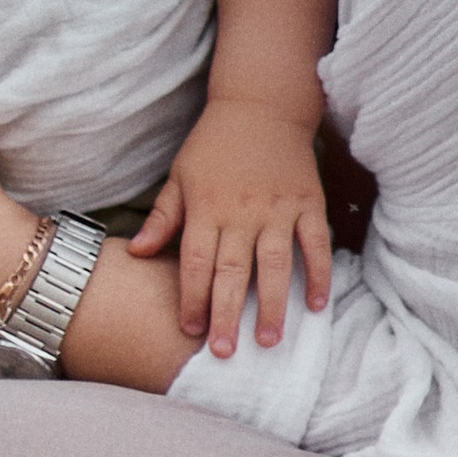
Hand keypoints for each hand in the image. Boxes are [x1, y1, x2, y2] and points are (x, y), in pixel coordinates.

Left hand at [130, 97, 332, 352]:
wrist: (261, 104)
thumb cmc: (214, 143)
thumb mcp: (180, 175)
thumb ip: (162, 217)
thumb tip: (137, 253)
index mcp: (207, 207)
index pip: (196, 263)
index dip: (192, 299)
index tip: (189, 331)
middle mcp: (242, 212)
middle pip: (232, 271)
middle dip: (226, 314)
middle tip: (223, 352)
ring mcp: (278, 208)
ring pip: (275, 264)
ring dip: (272, 304)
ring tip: (267, 341)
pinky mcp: (307, 202)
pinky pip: (315, 244)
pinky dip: (319, 274)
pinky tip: (317, 305)